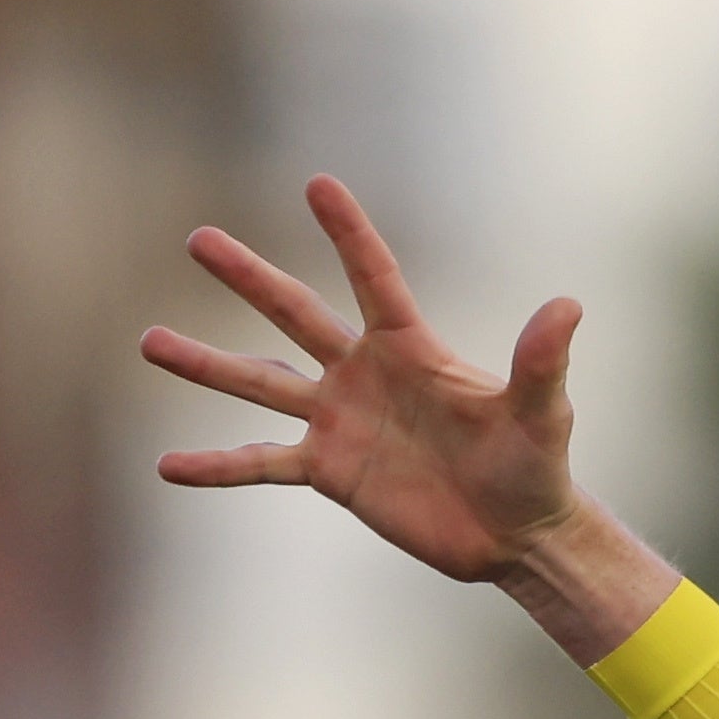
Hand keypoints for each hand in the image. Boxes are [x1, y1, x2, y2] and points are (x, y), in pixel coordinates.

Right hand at [143, 175, 677, 662]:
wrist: (517, 535)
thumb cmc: (537, 468)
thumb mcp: (542, 415)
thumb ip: (542, 363)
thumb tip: (568, 305)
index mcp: (410, 349)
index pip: (373, 278)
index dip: (348, 233)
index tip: (317, 183)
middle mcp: (364, 375)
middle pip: (295, 315)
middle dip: (249, 278)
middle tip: (199, 238)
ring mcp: (340, 421)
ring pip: (260, 384)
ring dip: (206, 366)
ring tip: (150, 342)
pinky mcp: (329, 472)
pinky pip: (261, 464)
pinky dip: (217, 466)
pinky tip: (168, 466)